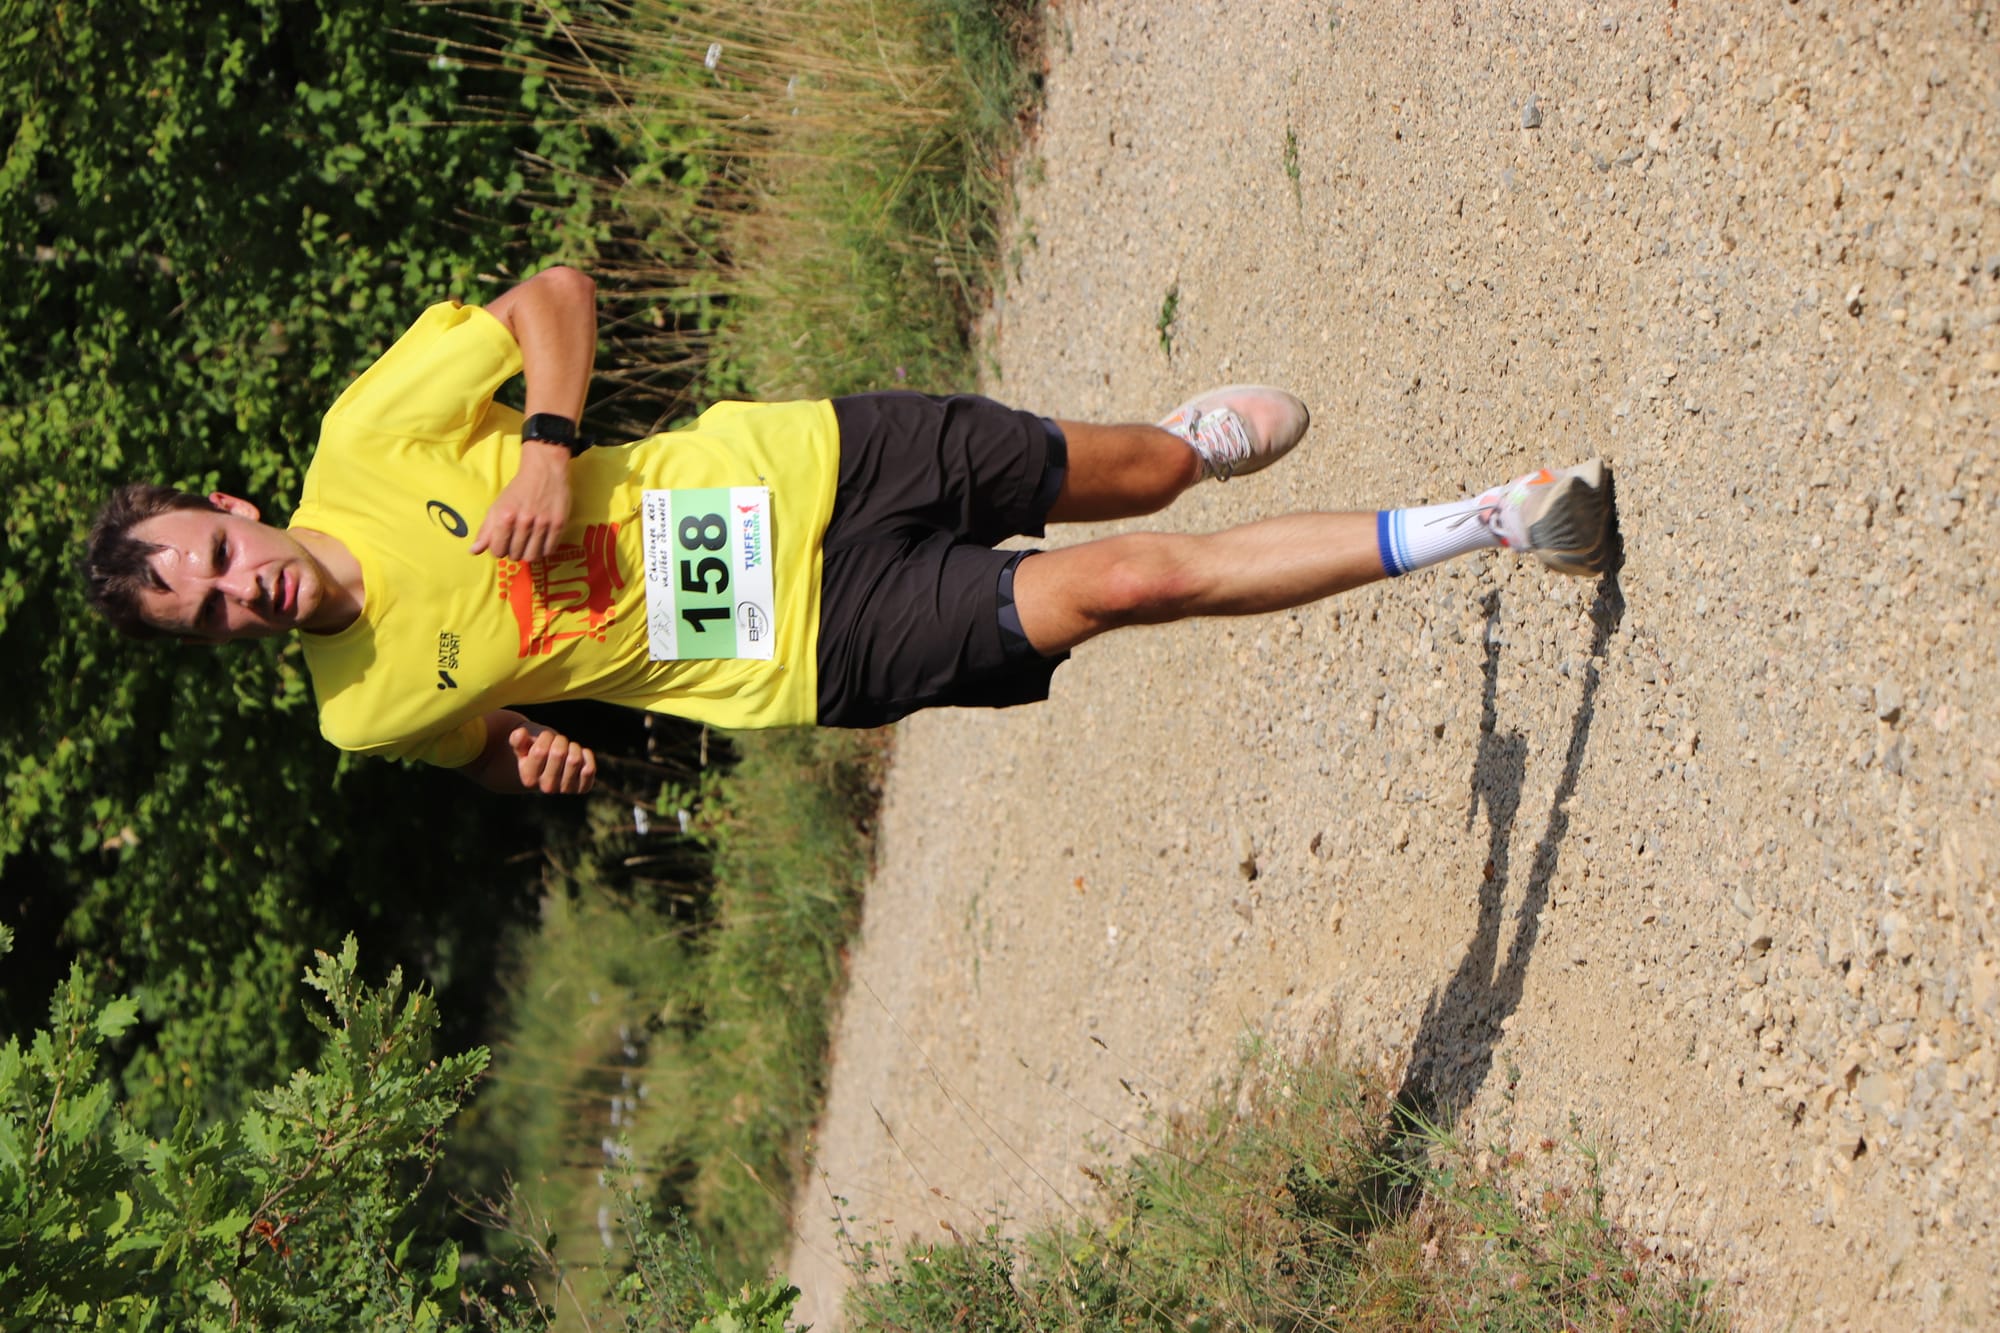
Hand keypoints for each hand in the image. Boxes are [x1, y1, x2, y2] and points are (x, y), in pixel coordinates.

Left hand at [471, 442, 571, 561]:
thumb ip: (485, 530)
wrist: (544, 471)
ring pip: (532, 556)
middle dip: (513, 551)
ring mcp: (543, 523)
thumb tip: (474, 551)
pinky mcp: (559, 524)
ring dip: (528, 553)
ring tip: (528, 544)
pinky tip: (540, 542)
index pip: (498, 550)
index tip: (503, 543)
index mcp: (505, 516)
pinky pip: (549, 551)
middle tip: (516, 542)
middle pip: (515, 555)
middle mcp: (524, 521)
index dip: (499, 549)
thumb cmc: (519, 490)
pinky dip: (543, 551)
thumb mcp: (497, 507)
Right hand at [508, 722, 596, 794]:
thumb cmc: (534, 750)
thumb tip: (520, 734)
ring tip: (568, 748)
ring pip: (575, 759)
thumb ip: (517, 740)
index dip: (545, 737)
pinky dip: (586, 755)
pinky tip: (580, 753)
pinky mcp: (582, 788)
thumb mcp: (522, 745)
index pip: (540, 751)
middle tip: (557, 743)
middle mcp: (547, 788)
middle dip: (559, 740)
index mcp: (529, 778)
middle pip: (559, 753)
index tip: (545, 738)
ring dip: (573, 746)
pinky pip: (589, 769)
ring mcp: (565, 790)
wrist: (549, 767)